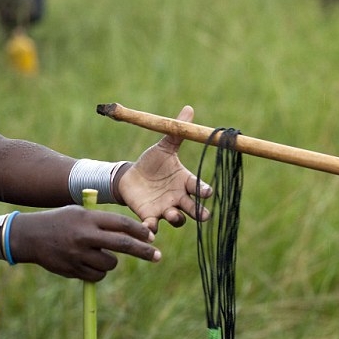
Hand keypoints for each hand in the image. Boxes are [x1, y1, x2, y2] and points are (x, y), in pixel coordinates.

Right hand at [10, 207, 157, 281]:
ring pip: (110, 263)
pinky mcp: (73, 269)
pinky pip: (97, 275)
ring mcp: (79, 254)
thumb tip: (132, 232)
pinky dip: (98, 271)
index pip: (121, 224)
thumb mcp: (80, 212)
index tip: (151, 236)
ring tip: (98, 254)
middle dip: (144, 251)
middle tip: (158, 256)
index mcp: (89, 218)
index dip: (139, 230)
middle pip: (123, 244)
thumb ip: (102, 220)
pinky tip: (88, 263)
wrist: (31, 236)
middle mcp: (85, 236)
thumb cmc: (61, 221)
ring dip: (111, 261)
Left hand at [115, 105, 211, 231]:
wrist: (130, 177)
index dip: (204, 190)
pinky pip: (153, 226)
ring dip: (176, 218)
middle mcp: (179, 198)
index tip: (207, 191)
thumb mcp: (163, 147)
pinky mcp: (149, 217)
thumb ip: (176, 132)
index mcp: (184, 181)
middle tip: (204, 216)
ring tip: (172, 214)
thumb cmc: (152, 163)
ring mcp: (165, 209)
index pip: (199, 187)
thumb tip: (188, 109)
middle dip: (200, 212)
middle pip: (194, 208)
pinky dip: (152, 229)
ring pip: (177, 219)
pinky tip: (149, 228)